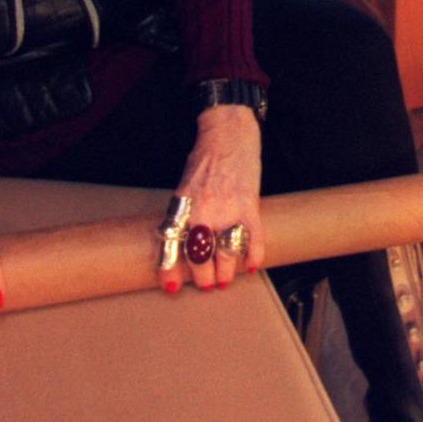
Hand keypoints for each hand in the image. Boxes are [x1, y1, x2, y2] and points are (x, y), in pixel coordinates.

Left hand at [161, 106, 263, 294]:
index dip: (170, 270)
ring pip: (225, 255)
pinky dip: (253, 256)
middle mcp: (202, 211)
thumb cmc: (205, 160)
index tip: (172, 287)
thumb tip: (182, 245)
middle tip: (207, 284)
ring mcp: (228, 209)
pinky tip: (250, 266)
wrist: (228, 134)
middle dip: (203, 278)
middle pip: (199, 257)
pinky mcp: (249, 205)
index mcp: (182, 206)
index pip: (171, 245)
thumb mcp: (184, 187)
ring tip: (225, 279)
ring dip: (225, 273)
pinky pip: (252, 239)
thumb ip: (183, 214)